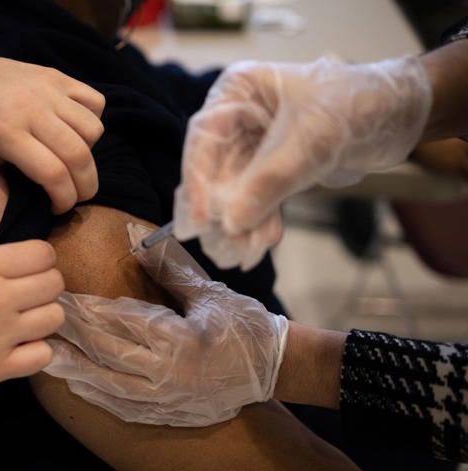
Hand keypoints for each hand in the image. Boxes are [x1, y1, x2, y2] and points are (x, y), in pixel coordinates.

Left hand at [0, 45, 105, 225]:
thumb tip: (1, 238)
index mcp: (7, 134)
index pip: (53, 173)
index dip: (64, 199)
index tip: (57, 208)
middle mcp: (32, 109)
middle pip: (79, 155)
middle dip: (86, 185)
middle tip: (76, 196)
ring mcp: (48, 89)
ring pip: (93, 128)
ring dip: (89, 153)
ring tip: (71, 161)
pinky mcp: (57, 76)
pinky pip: (95, 101)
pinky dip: (93, 120)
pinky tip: (74, 131)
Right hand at [0, 237, 63, 391]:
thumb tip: (1, 238)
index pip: (42, 253)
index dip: (41, 259)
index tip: (31, 267)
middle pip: (54, 284)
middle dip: (45, 286)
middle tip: (29, 294)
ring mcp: (1, 335)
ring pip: (54, 317)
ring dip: (43, 318)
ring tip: (24, 321)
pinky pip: (43, 355)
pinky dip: (35, 352)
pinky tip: (19, 347)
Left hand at [44, 223, 287, 426]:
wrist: (276, 369)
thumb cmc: (246, 325)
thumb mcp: (210, 293)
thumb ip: (171, 268)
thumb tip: (138, 239)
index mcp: (180, 340)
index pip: (121, 321)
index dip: (88, 309)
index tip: (61, 296)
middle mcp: (169, 373)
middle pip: (107, 352)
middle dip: (73, 335)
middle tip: (43, 319)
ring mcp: (168, 399)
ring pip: (108, 384)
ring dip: (75, 368)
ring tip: (46, 352)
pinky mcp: (170, 413)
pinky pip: (124, 407)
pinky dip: (97, 394)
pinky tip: (78, 383)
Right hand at [176, 56, 431, 269]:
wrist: (400, 113)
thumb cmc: (354, 106)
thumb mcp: (310, 142)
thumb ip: (268, 182)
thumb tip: (232, 222)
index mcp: (238, 90)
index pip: (203, 138)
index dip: (198, 181)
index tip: (201, 219)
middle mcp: (239, 115)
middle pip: (215, 168)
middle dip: (222, 209)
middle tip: (221, 245)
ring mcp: (255, 142)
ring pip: (236, 188)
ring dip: (241, 220)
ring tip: (244, 252)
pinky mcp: (274, 164)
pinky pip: (259, 195)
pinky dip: (261, 218)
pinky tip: (262, 241)